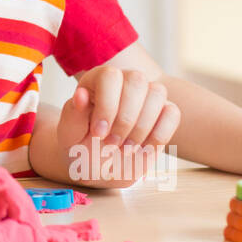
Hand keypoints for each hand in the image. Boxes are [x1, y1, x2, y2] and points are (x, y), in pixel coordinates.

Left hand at [49, 66, 179, 186]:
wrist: (97, 166)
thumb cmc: (80, 146)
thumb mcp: (69, 134)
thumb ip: (73, 115)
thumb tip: (81, 95)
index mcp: (97, 80)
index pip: (110, 76)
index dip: (107, 105)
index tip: (99, 134)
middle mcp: (124, 81)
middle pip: (137, 80)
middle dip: (126, 117)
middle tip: (112, 143)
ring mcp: (146, 96)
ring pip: (158, 93)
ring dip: (142, 126)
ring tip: (125, 149)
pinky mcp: (163, 113)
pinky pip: (173, 113)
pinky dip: (160, 134)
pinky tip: (143, 150)